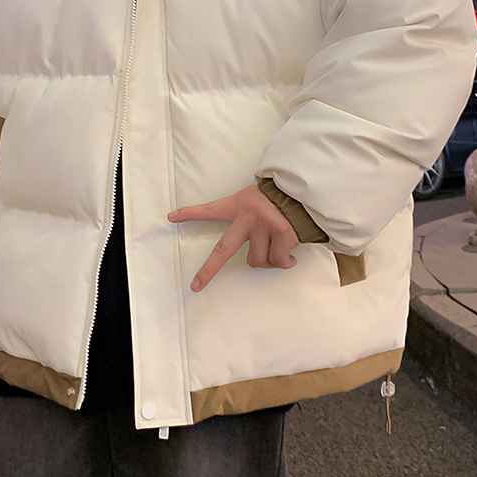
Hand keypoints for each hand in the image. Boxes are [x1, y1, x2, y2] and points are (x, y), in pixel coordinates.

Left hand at [168, 185, 298, 292]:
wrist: (305, 192)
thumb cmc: (279, 200)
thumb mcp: (256, 200)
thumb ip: (246, 220)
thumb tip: (251, 254)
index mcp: (238, 204)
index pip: (210, 209)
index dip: (190, 214)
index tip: (171, 217)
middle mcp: (249, 215)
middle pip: (224, 249)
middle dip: (208, 270)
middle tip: (196, 284)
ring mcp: (265, 226)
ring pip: (257, 261)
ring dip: (267, 260)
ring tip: (277, 247)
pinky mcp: (283, 234)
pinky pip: (278, 261)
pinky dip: (284, 261)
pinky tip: (290, 253)